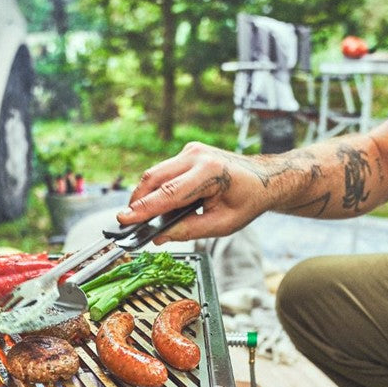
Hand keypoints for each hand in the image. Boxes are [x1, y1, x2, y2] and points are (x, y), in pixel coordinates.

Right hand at [117, 142, 265, 242]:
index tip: (124, 219)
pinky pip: (164, 171)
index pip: (168, 194)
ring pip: (155, 174)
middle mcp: (197, 156)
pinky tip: (158, 204)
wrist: (263, 179)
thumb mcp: (222, 224)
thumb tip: (159, 236)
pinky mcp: (187, 152)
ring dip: (145, 195)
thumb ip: (189, 230)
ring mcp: (191, 151)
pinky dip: (156, 188)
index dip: (143, 209)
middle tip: (128, 223)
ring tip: (142, 217)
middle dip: (138, 201)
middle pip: (154, 179)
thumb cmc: (247, 201)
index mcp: (210, 173)